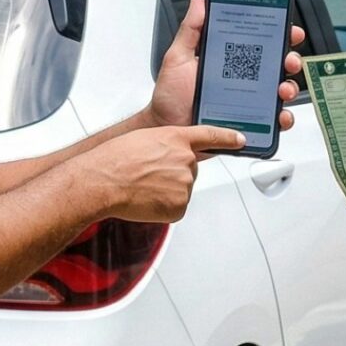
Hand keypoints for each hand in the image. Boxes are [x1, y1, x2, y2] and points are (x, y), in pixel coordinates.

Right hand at [81, 124, 241, 223]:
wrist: (104, 180)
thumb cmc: (116, 159)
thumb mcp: (144, 140)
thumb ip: (166, 145)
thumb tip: (168, 160)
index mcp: (177, 139)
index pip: (211, 136)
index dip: (228, 138)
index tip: (241, 140)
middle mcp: (186, 160)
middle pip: (189, 170)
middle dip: (172, 174)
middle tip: (147, 175)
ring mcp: (185, 184)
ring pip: (181, 190)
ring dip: (165, 191)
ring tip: (142, 187)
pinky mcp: (179, 206)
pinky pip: (175, 208)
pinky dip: (162, 208)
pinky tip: (145, 201)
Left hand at [147, 0, 306, 132]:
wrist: (166, 128)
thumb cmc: (171, 97)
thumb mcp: (177, 58)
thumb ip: (190, 30)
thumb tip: (198, 1)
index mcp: (229, 60)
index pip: (259, 42)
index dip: (278, 33)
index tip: (287, 26)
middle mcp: (243, 79)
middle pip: (277, 65)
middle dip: (291, 59)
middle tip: (288, 60)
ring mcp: (249, 102)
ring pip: (281, 92)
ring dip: (290, 87)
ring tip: (282, 89)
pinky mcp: (251, 124)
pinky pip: (274, 121)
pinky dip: (284, 118)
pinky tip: (279, 115)